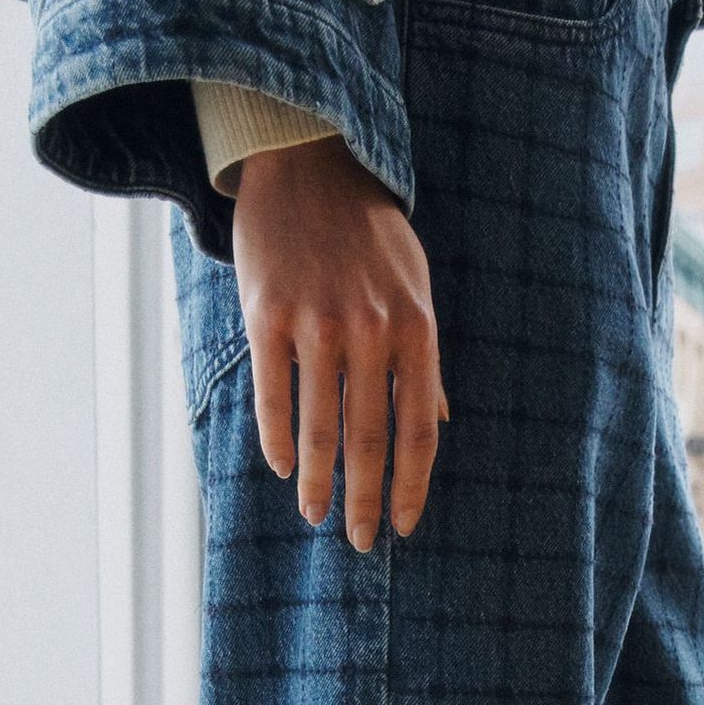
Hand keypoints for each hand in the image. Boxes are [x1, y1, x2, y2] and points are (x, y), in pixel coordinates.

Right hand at [231, 135, 447, 548]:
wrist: (310, 163)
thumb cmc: (368, 233)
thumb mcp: (415, 287)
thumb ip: (423, 357)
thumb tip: (435, 421)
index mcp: (416, 329)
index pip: (419, 431)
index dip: (412, 487)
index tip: (404, 525)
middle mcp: (371, 331)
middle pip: (370, 440)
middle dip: (366, 500)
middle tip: (362, 541)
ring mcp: (318, 323)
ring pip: (319, 427)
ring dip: (317, 482)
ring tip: (315, 515)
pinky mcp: (268, 314)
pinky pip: (274, 394)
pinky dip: (277, 439)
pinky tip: (281, 468)